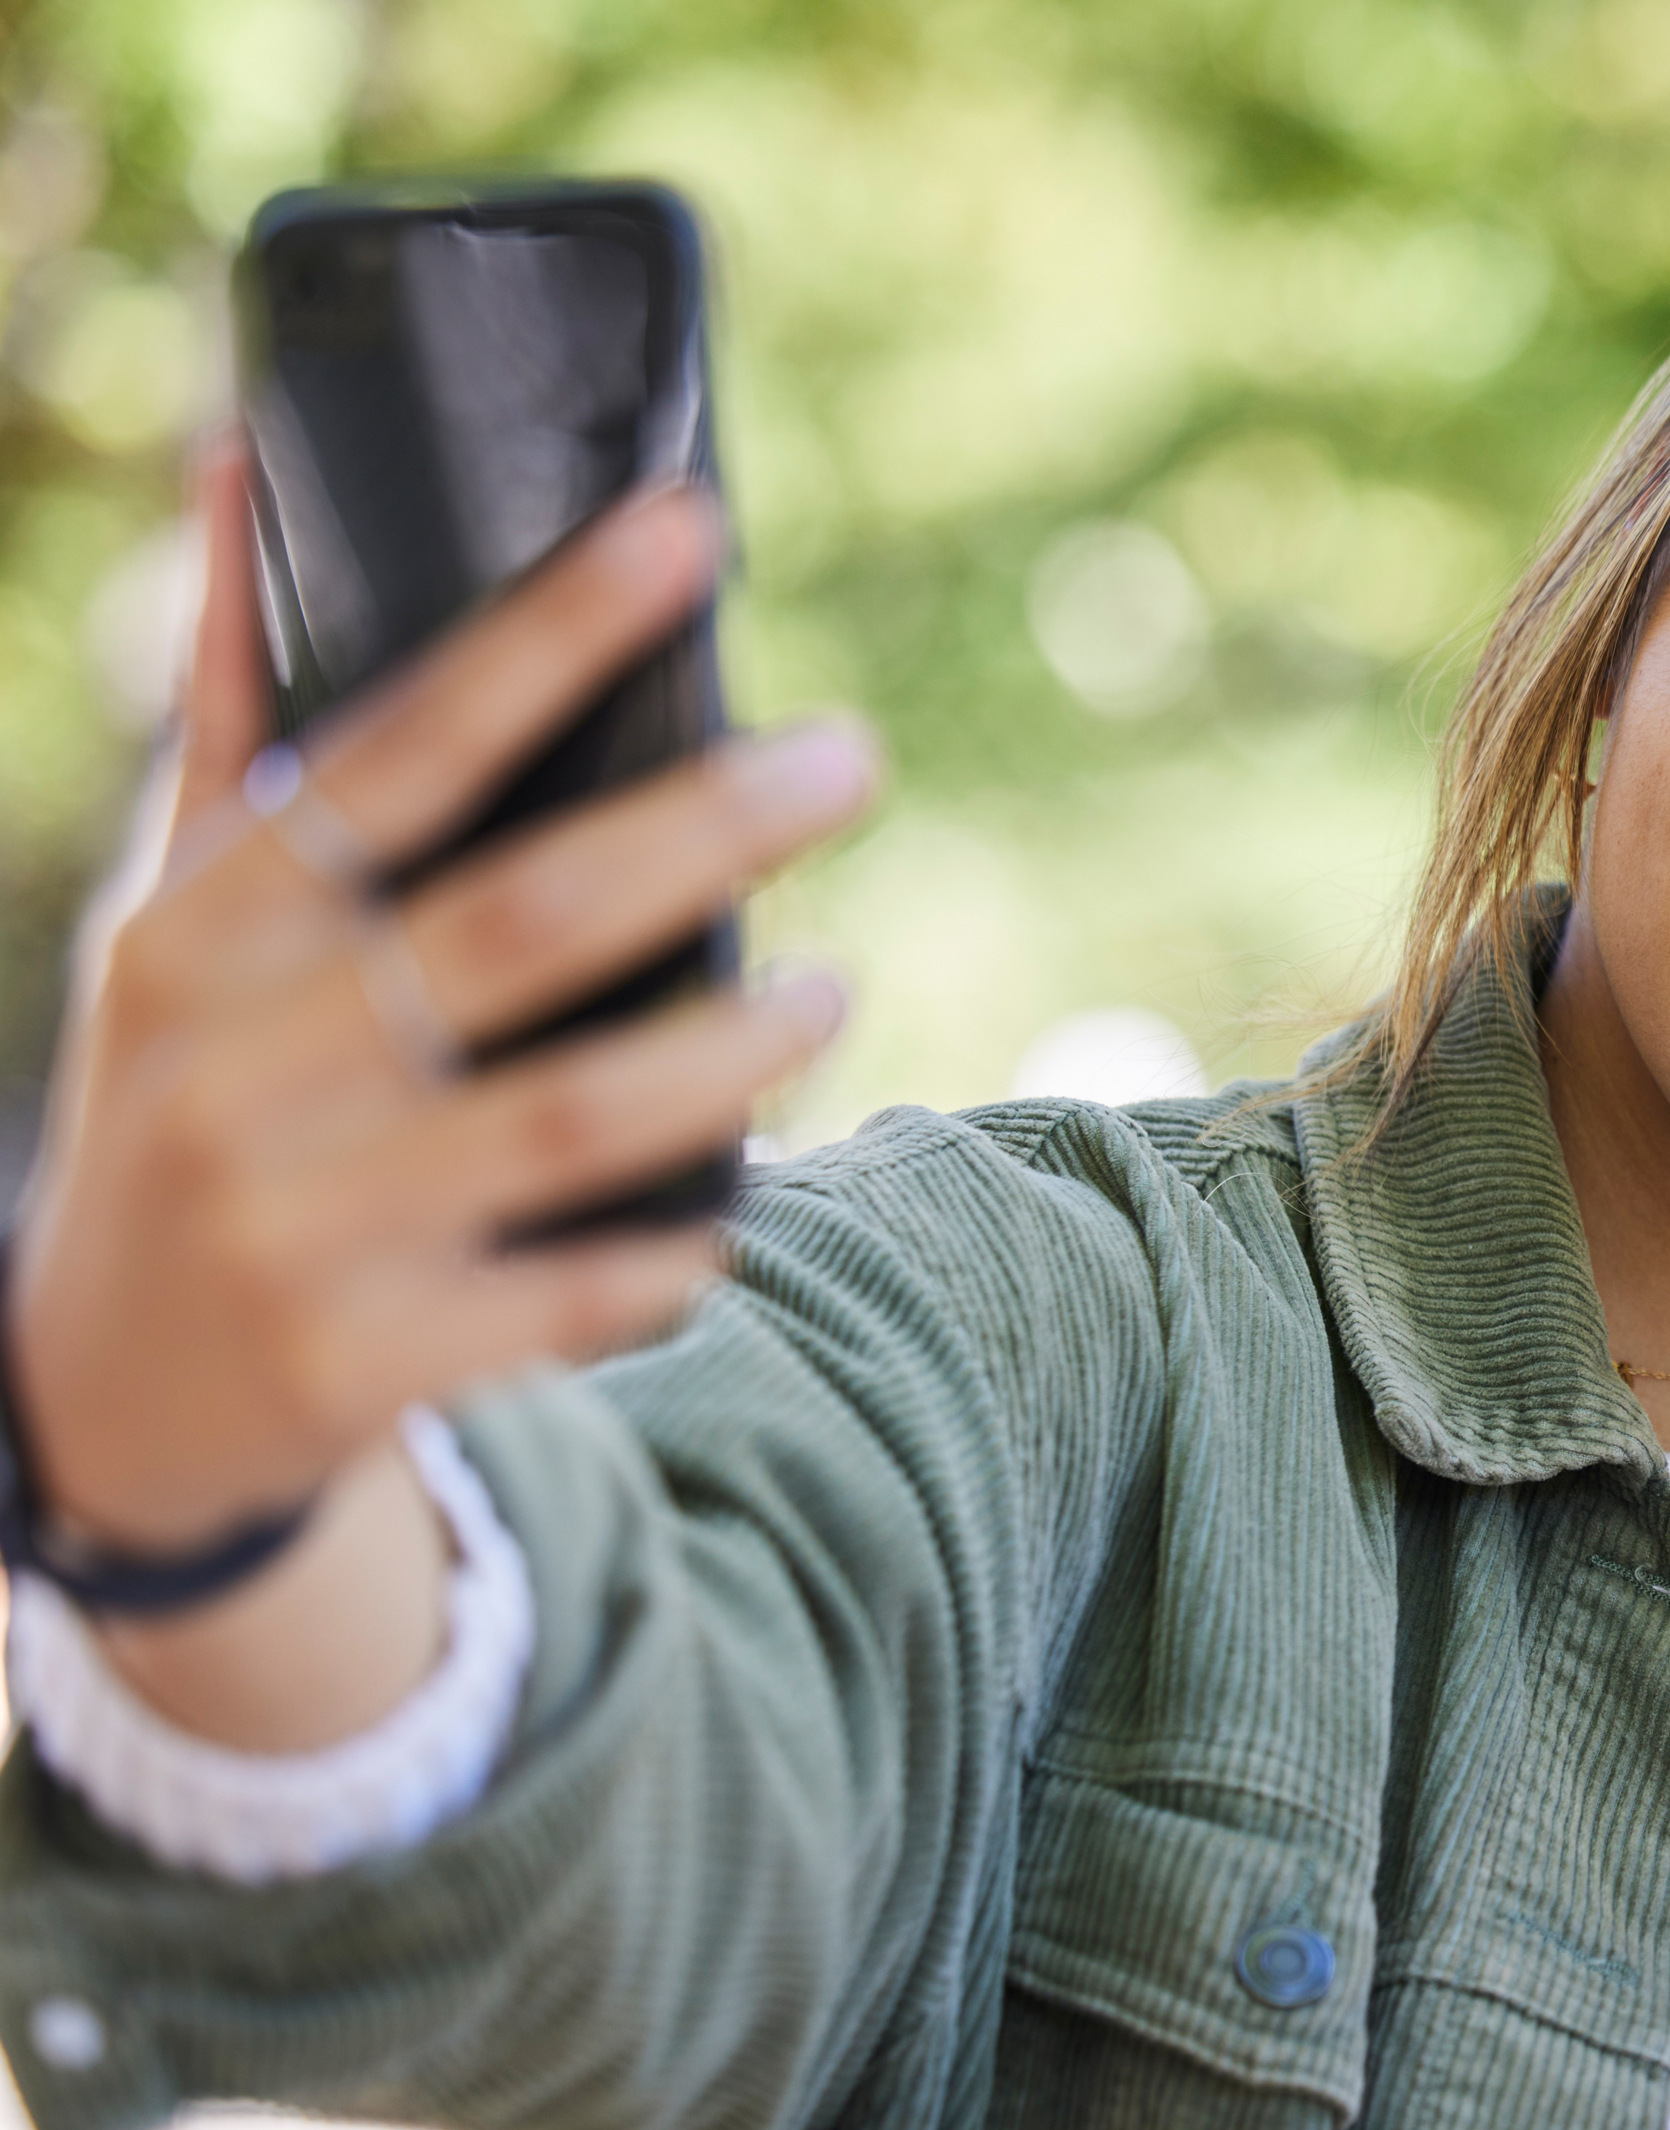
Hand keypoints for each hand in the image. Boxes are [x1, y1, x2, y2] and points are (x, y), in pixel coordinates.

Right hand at [10, 434, 873, 1557]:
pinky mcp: (360, 1363)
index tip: (684, 535)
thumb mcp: (166, 924)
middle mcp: (239, 1067)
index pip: (397, 753)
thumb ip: (234, 722)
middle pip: (520, 920)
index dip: (547, 639)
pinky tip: (733, 1215)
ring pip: (568, 1116)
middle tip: (848, 759)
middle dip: (705, 830)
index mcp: (196, 934)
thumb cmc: (174, 1106)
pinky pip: (564, 1297)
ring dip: (729, 1052)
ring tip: (833, 989)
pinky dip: (665, 1253)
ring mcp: (299, 1223)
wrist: (91, 1402)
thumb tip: (244, 457)